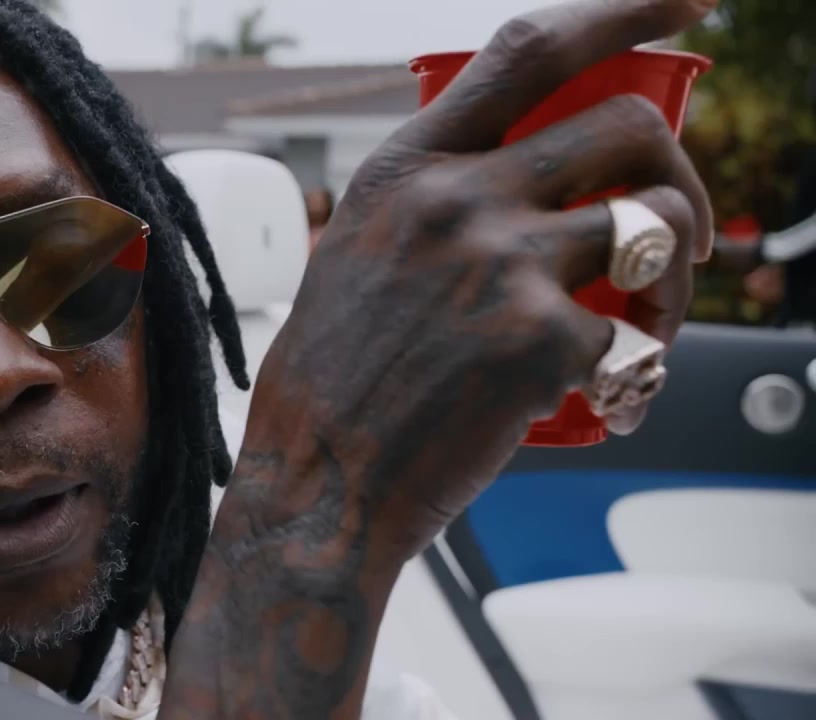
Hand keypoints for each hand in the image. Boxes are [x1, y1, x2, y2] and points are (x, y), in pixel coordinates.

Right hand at [161, 1, 716, 717]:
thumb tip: (509, 189)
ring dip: (680, 276)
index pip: (530, 49)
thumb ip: (427, 210)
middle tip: (686, 229)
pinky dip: (635, 372)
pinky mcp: (542, 342)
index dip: (623, 8)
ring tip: (647, 322)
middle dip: (683, 172)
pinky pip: (636, 335)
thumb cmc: (328, 387)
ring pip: (656, 223)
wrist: (316, 488)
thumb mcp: (356, 259)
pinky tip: (600, 401)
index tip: (688, 1)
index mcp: (405, 170)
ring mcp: (502, 265)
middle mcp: (455, 200)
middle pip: (626, 127)